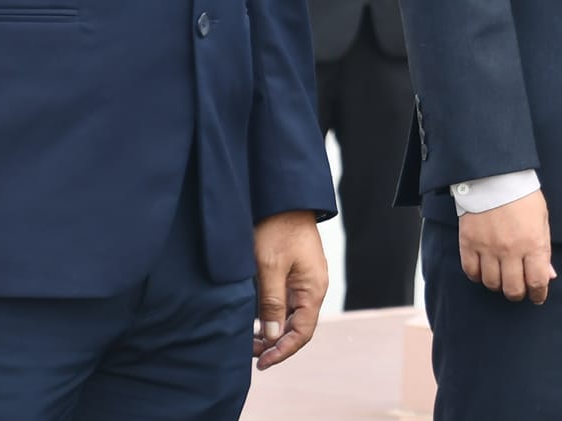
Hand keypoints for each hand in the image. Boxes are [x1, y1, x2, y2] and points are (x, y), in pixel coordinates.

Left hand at [252, 211, 326, 368]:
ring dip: (272, 331)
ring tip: (248, 340)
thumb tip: (273, 337)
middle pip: (298, 327)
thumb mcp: (270, 267)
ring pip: (291, 316)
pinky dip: (271, 316)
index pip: (302, 332)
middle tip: (248, 353)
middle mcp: (312, 287)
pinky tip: (254, 321)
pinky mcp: (294, 273)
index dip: (283, 351)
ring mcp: (304, 280)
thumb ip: (272, 304)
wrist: (283, 198)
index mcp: (313, 289)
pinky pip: (286, 302)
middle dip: (275, 343)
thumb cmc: (277, 229)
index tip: (261, 363)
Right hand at [459, 190, 554, 303]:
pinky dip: (478, 276)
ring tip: (502, 277)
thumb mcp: (541, 220)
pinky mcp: (469, 244)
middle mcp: (510, 250)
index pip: (537, 282)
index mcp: (533, 244)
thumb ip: (544, 250)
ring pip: (491, 284)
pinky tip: (484, 270)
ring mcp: (488, 248)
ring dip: (498, 285)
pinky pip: (471, 272)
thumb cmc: (523, 196)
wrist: (494, 176)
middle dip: (518, 294)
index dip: (539, 295)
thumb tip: (548, 276)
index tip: (538, 297)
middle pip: (513, 289)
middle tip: (519, 290)